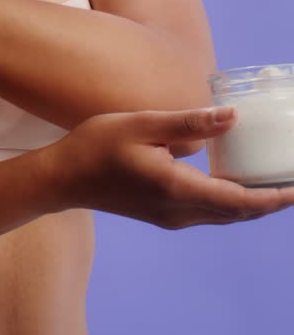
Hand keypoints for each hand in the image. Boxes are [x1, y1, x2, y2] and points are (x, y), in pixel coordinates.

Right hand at [42, 105, 293, 227]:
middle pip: (237, 213)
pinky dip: (231, 203)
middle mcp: (179, 212)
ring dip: (252, 204)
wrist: (63, 178)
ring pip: (224, 216)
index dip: (273, 198)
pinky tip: (236, 185)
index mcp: (177, 190)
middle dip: (270, 202)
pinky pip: (208, 213)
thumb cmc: (97, 146)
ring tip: (275, 185)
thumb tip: (233, 117)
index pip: (239, 201)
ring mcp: (170, 217)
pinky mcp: (163, 214)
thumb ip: (189, 123)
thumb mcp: (143, 125)